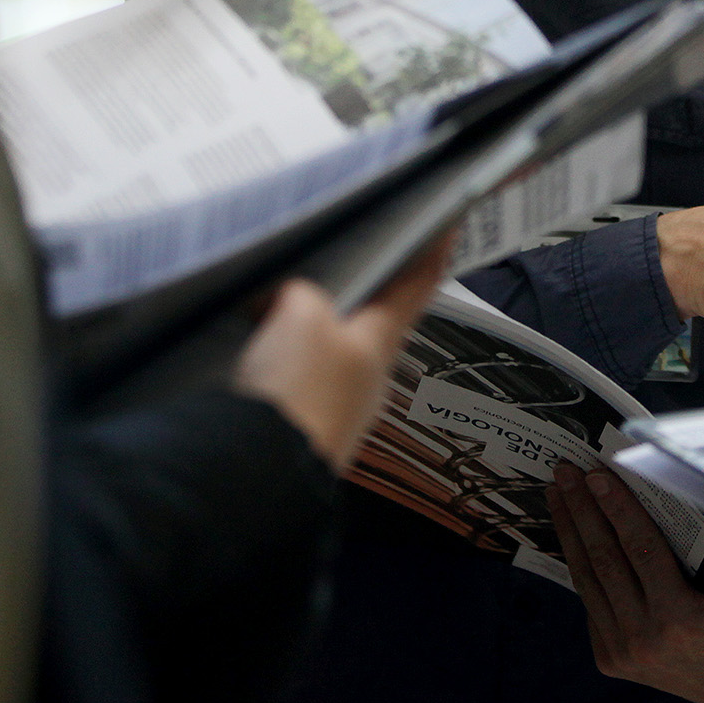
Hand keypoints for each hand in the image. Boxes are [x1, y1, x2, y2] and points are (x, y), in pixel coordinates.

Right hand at [232, 235, 449, 471]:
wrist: (255, 479)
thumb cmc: (293, 400)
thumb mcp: (302, 317)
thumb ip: (305, 295)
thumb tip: (289, 301)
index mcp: (378, 344)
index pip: (416, 286)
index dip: (432, 250)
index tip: (448, 223)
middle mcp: (365, 380)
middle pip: (372, 319)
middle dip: (363, 287)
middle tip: (356, 254)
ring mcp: (333, 408)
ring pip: (329, 350)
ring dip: (312, 324)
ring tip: (284, 298)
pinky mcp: (298, 427)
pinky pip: (295, 380)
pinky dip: (282, 358)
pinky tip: (256, 353)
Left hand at [548, 465, 703, 702]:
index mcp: (680, 619)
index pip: (641, 550)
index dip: (618, 509)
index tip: (598, 475)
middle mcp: (644, 639)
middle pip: (604, 561)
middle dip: (582, 510)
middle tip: (566, 472)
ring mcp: (622, 653)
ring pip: (587, 580)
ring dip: (570, 532)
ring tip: (558, 494)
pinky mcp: (609, 659)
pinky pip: (591, 602)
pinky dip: (580, 564)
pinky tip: (573, 531)